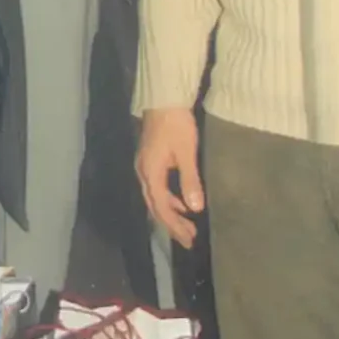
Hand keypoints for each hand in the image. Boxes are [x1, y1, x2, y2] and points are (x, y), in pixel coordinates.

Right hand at [136, 105, 203, 249]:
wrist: (164, 98)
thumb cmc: (177, 124)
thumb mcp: (186, 152)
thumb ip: (189, 180)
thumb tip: (195, 209)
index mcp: (150, 172)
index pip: (161, 207)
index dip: (174, 225)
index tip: (189, 240)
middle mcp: (143, 172)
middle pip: (155, 206)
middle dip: (171, 224)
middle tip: (188, 240)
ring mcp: (144, 166)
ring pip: (155, 198)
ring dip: (170, 213)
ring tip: (187, 226)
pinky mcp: (149, 160)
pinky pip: (156, 188)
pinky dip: (169, 199)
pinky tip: (180, 202)